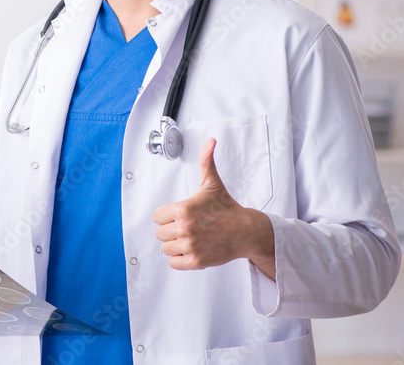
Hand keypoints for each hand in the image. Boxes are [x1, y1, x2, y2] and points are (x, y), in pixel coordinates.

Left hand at [152, 138, 274, 277]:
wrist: (246, 231)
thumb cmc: (226, 208)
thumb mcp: (212, 183)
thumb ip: (206, 161)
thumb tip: (210, 141)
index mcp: (183, 209)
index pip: (157, 216)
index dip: (167, 215)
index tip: (180, 215)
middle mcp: (184, 228)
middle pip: (160, 233)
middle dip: (171, 230)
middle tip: (188, 227)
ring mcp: (190, 245)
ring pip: (165, 248)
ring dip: (175, 245)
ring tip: (190, 238)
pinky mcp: (196, 261)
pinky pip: (174, 263)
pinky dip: (180, 259)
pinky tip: (191, 249)